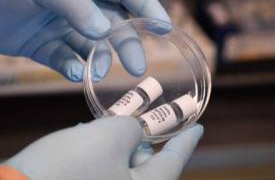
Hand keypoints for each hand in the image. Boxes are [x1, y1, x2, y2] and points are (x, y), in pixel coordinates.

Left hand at [0, 0, 169, 80]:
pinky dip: (73, 67)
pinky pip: (67, 58)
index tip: (164, 28)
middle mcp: (81, 3)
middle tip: (136, 67)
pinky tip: (73, 71)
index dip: (148, 7)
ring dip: (99, 60)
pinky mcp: (48, 45)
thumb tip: (104, 33)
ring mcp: (65, 25)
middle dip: (128, 45)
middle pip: (116, 24)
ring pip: (94, 46)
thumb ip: (77, 6)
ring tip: (99, 72)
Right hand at [4, 117, 202, 179]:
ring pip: (124, 163)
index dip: (188, 139)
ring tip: (118, 119)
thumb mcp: (111, 137)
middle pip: (148, 162)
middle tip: (148, 113)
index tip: (199, 126)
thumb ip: (134, 128)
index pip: (175, 160)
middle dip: (147, 135)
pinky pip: (105, 167)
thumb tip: (137, 131)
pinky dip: (103, 149)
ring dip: (121, 140)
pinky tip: (92, 135)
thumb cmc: (69, 167)